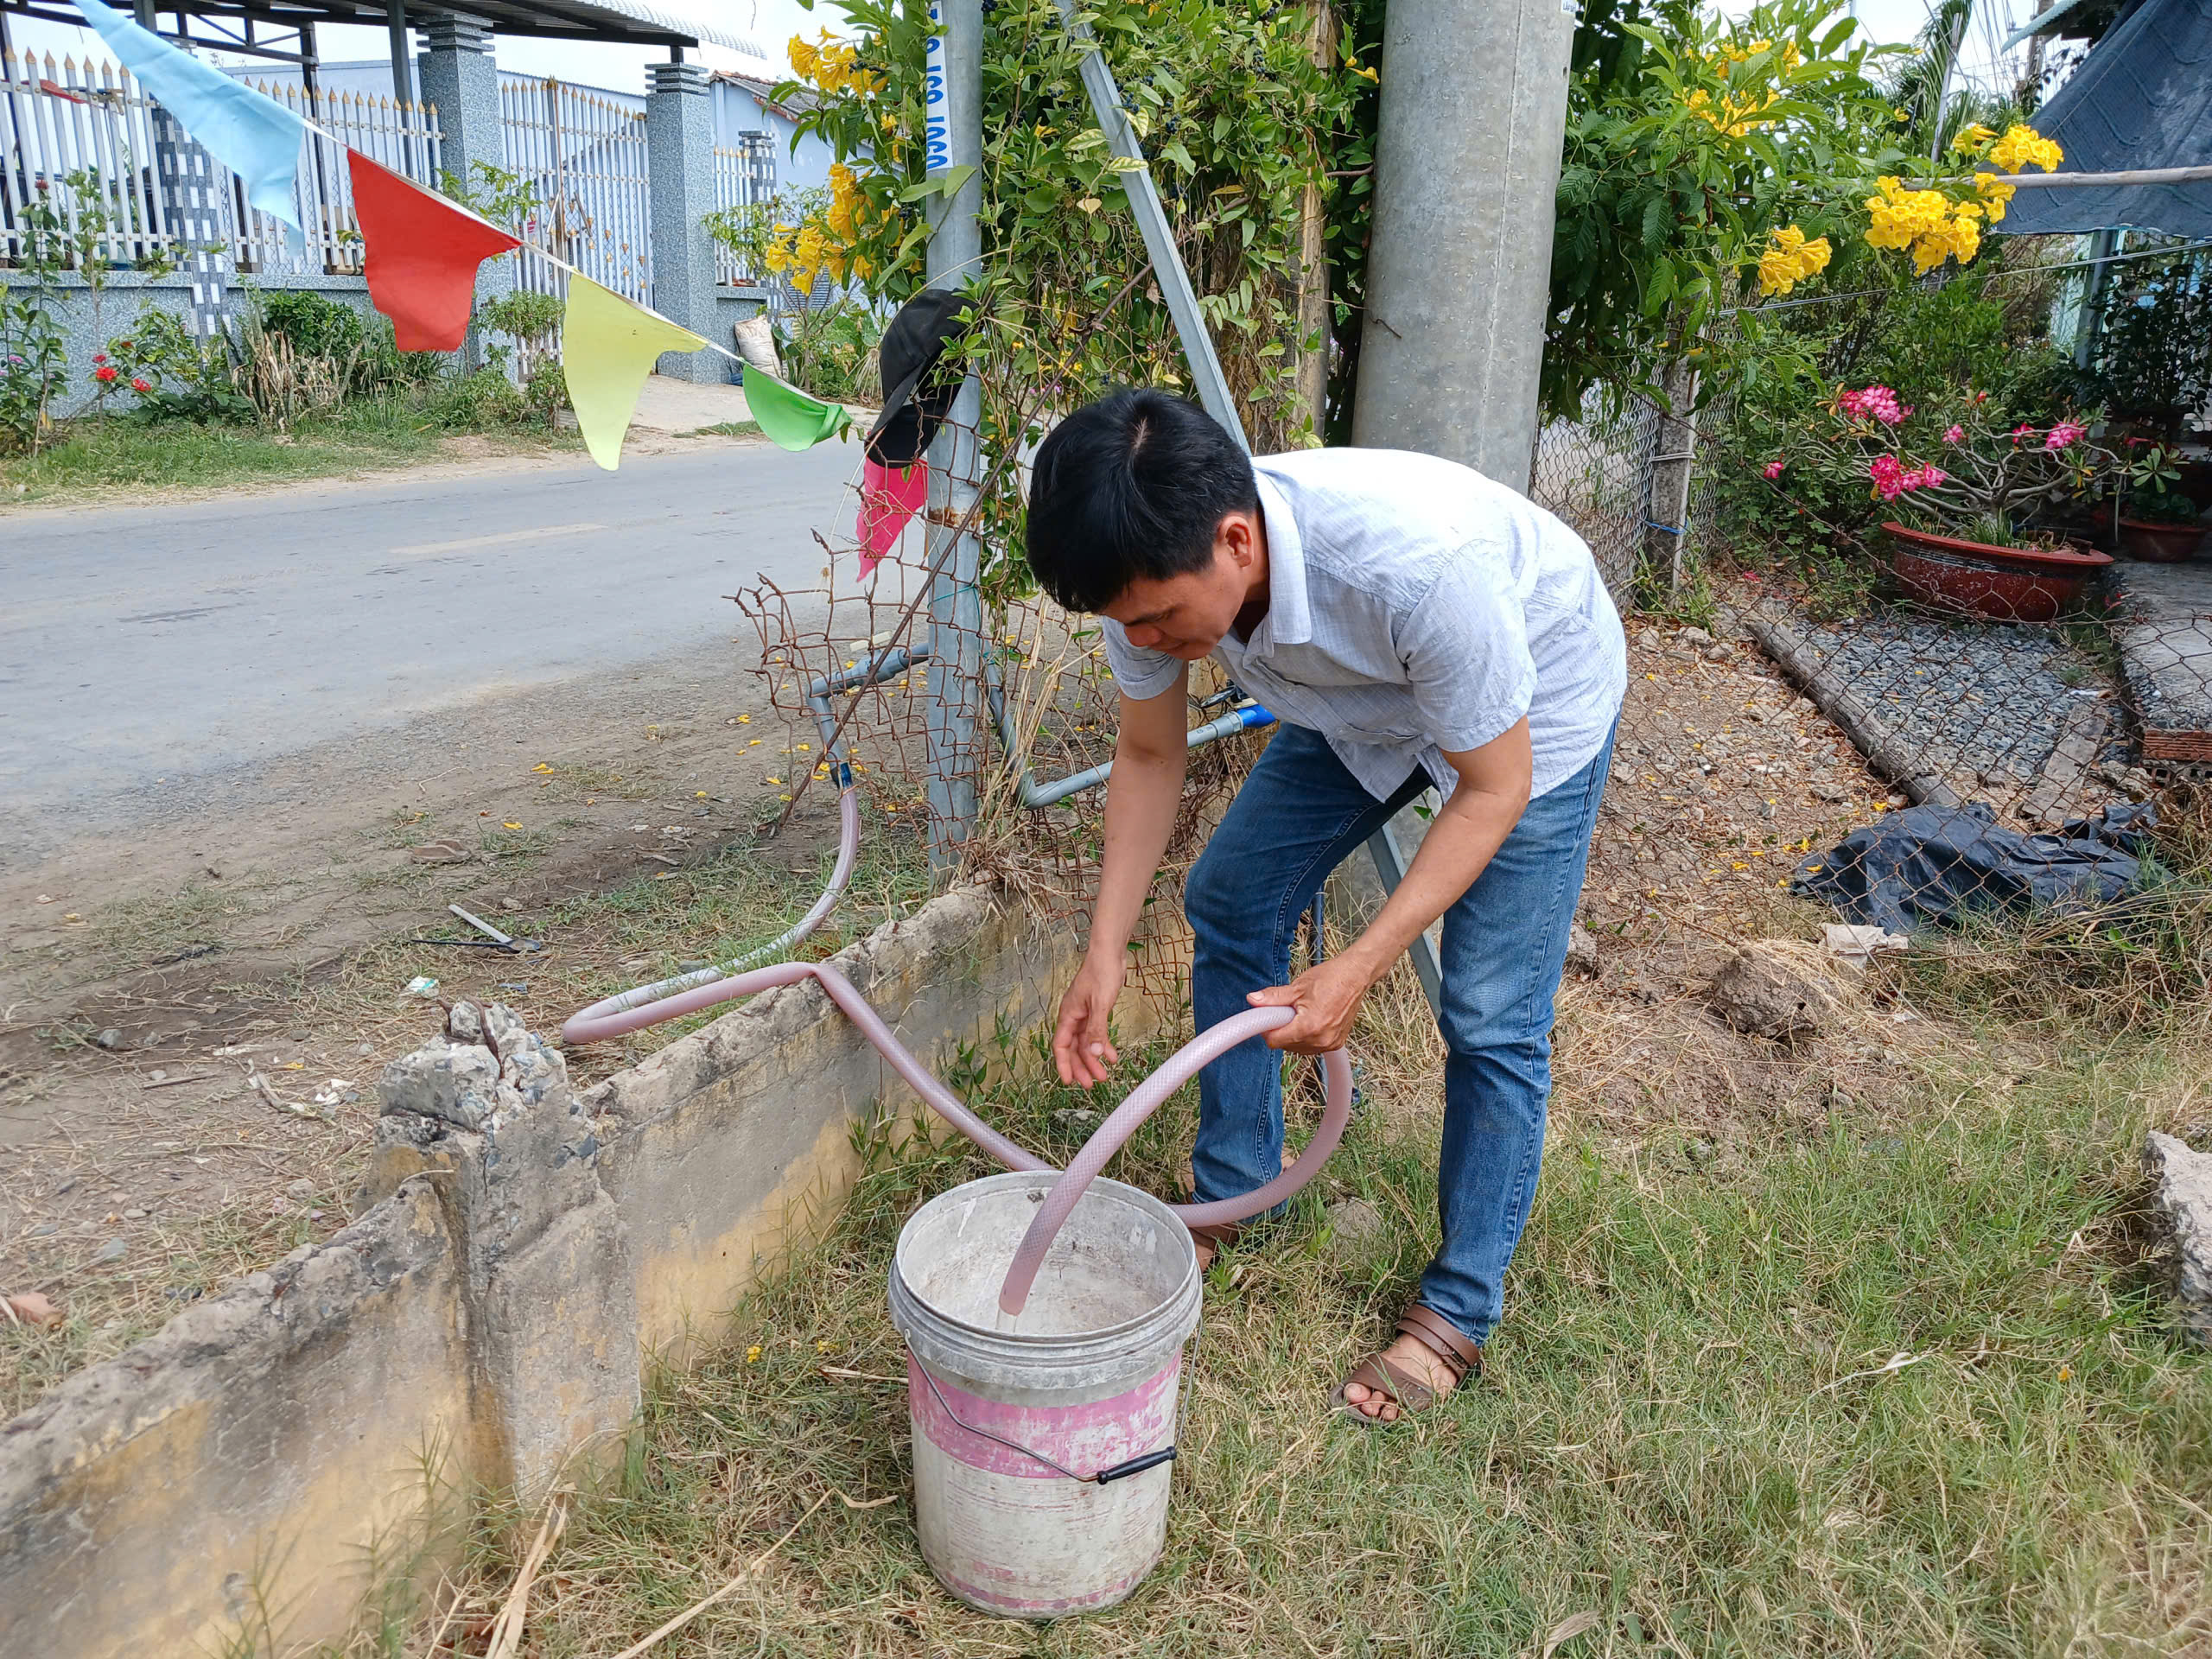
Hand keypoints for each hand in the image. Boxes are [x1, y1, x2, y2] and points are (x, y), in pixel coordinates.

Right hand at [1053, 953, 1125, 1086]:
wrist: (1110, 953)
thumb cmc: (1101, 972)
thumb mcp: (1100, 1004)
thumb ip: (1097, 1030)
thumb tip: (1094, 1053)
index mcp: (1068, 1015)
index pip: (1061, 1046)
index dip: (1064, 1064)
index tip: (1068, 1081)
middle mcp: (1073, 1016)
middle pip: (1073, 1048)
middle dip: (1081, 1066)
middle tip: (1092, 1083)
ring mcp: (1085, 1014)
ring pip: (1085, 1043)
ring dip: (1094, 1059)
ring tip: (1104, 1074)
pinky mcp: (1096, 1011)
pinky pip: (1096, 1034)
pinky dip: (1103, 1045)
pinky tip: (1112, 1055)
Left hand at [1246, 956, 1373, 1053]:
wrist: (1355, 976)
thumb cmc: (1330, 978)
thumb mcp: (1297, 987)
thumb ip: (1273, 997)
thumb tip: (1253, 1000)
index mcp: (1309, 1027)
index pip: (1275, 1041)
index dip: (1267, 1029)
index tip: (1268, 1017)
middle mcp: (1321, 1040)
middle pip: (1285, 1046)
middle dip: (1281, 1029)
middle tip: (1288, 1010)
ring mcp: (1330, 1043)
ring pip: (1298, 1048)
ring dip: (1294, 1034)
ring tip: (1302, 1013)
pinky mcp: (1336, 1043)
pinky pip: (1312, 1047)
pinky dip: (1306, 1036)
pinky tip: (1311, 1019)